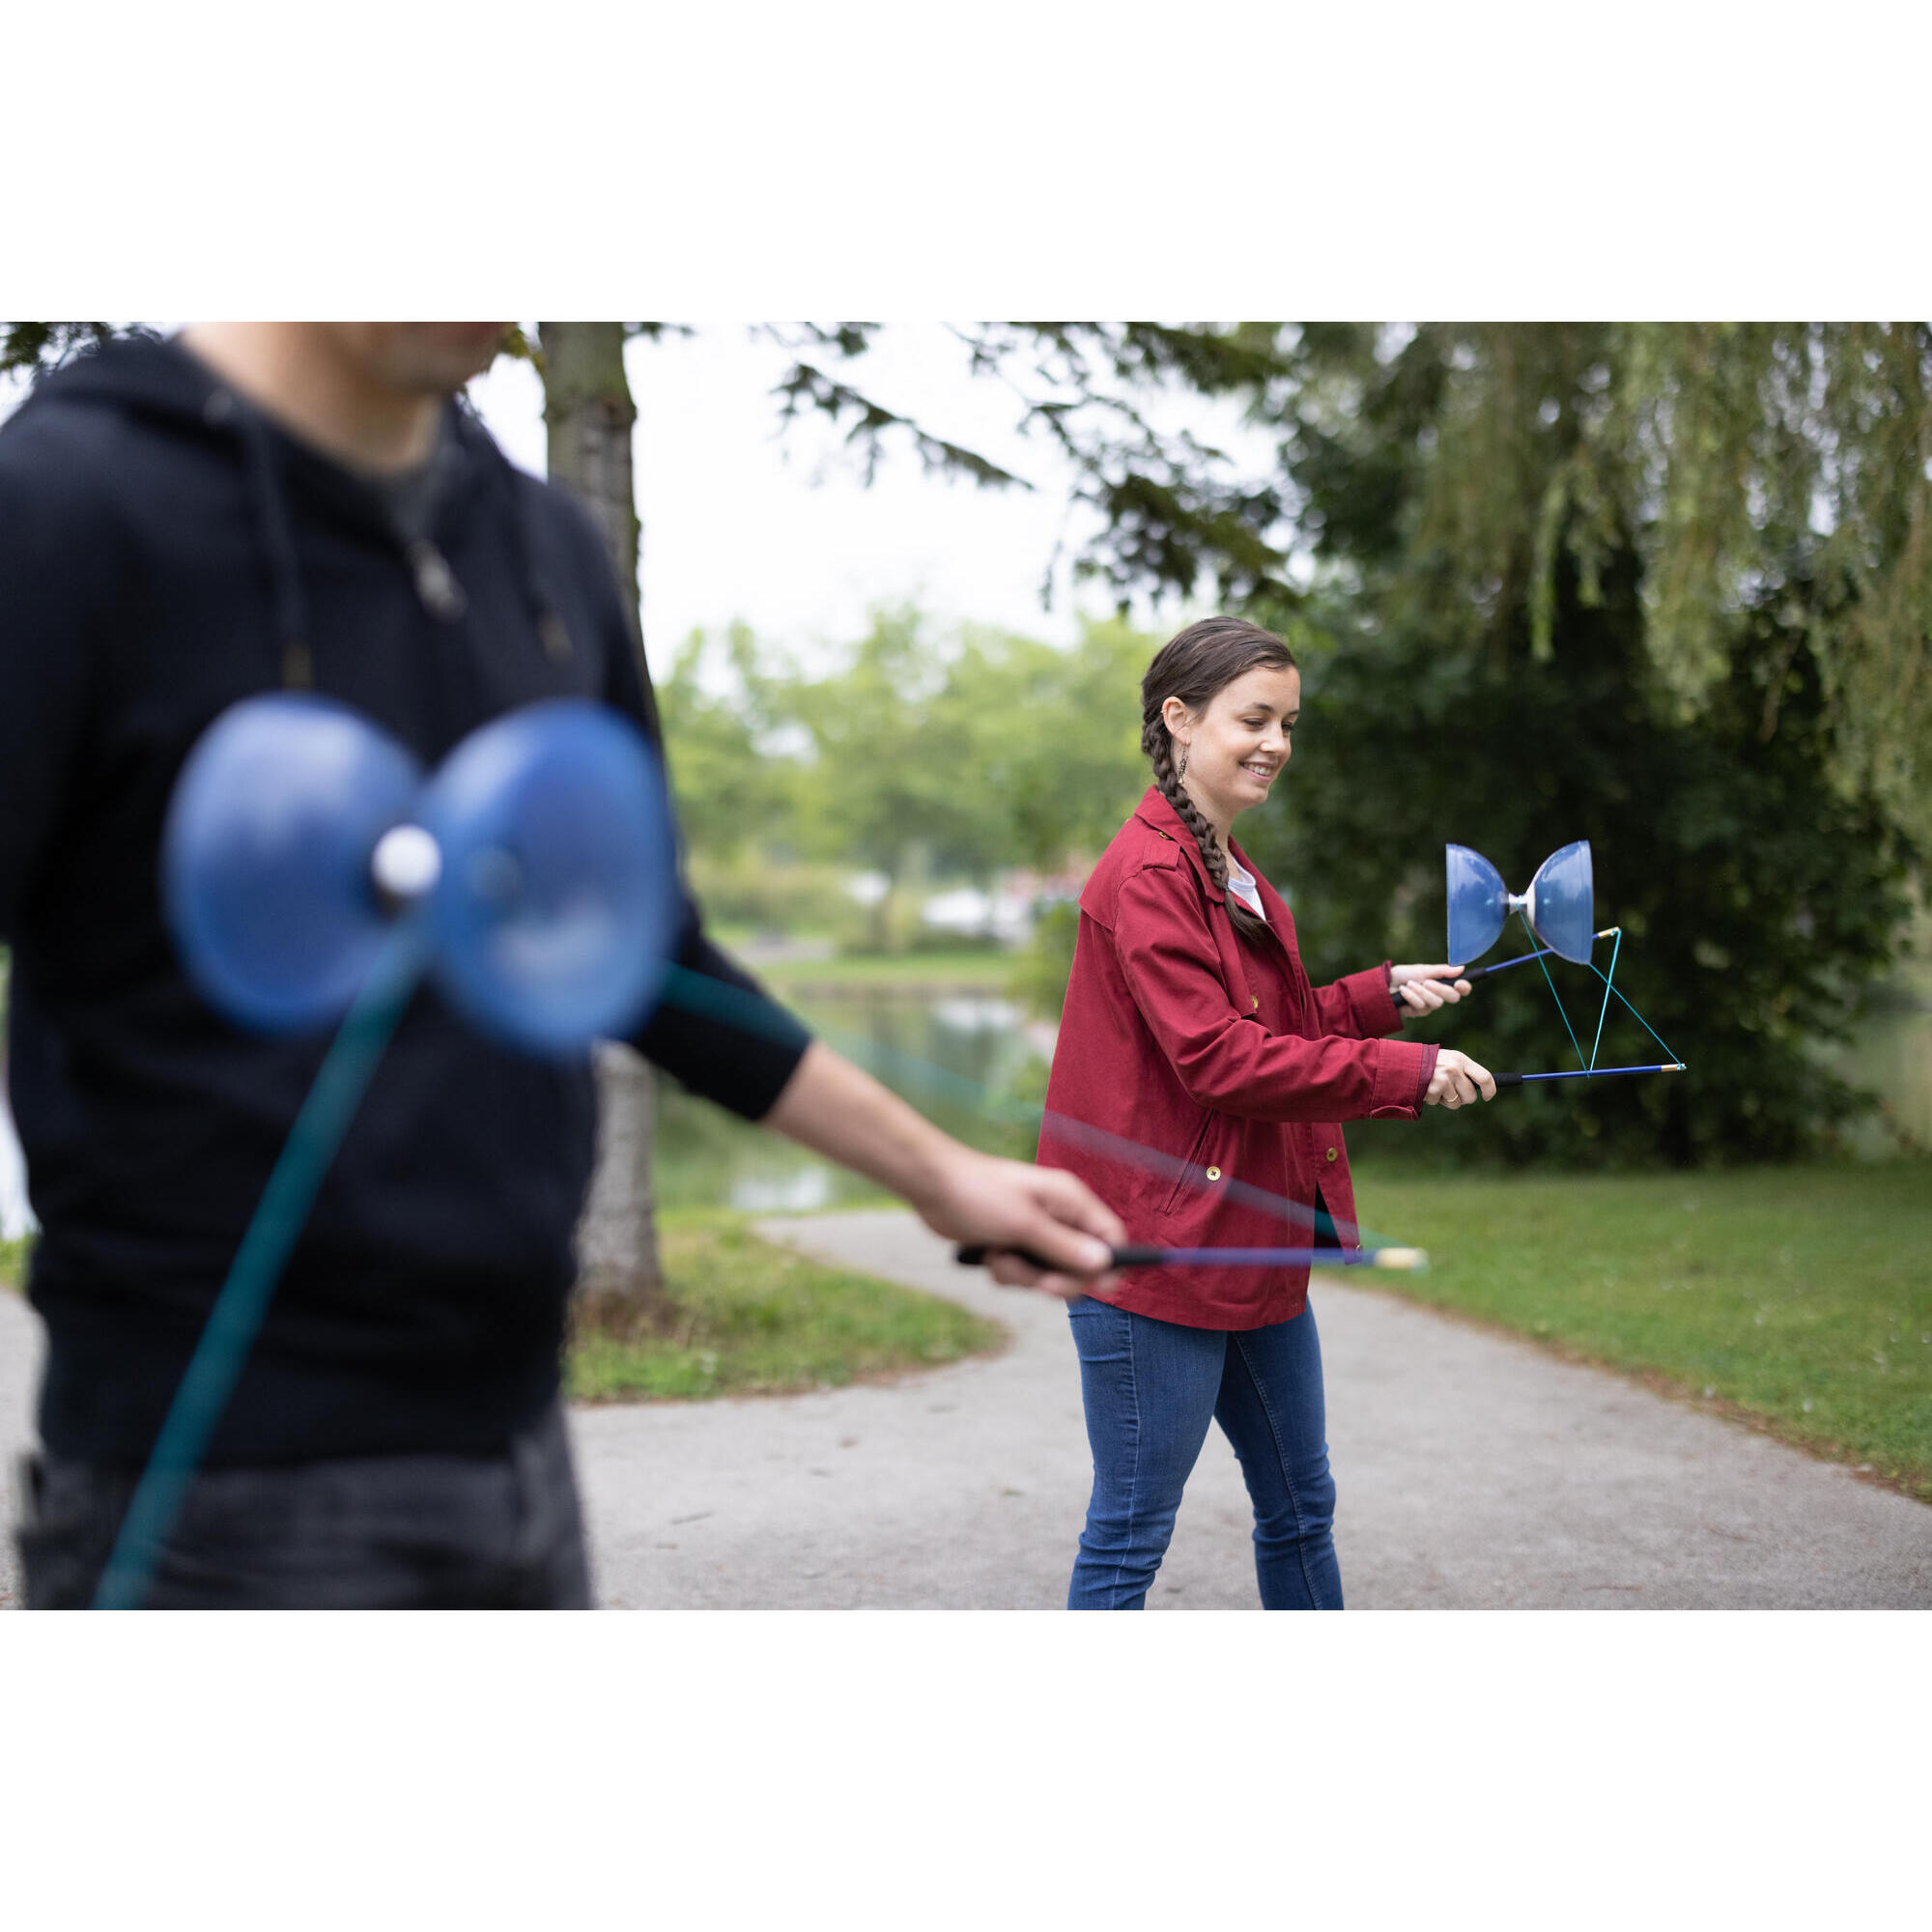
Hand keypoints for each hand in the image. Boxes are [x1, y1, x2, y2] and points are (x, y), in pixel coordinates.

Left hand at [914, 1149, 1126, 1301]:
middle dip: (1058, 1279)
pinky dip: (1007, 1272)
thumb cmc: (979, 1195)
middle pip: (1083, 1264)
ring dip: (1024, 1276)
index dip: (1110, 1264)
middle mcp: (1059, 1216)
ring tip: (1000, 1257)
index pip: (1111, 1235)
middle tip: (1041, 1284)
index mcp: (1071, 1201)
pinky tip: (988, 1255)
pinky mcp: (1015, 1244)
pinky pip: (1024, 1273)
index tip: (1097, 1289)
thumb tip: (1105, 1264)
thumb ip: (1064, 1246)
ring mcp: (1037, 1231)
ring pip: (1049, 1274)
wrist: (932, 1187)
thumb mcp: (1024, 1224)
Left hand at [1391, 962, 1472, 1014]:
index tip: (1460, 983)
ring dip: (1421, 991)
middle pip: (1453, 998)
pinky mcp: (1418, 1013)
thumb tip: (1461, 968)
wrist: (1385, 983)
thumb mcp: (1423, 970)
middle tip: (1426, 982)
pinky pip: (1420, 1006)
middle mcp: (1439, 996)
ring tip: (1409, 984)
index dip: (1465, 987)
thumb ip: (1442, 971)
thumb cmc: (1405, 975)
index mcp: (1443, 984)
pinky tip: (1402, 990)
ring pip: (1436, 1003)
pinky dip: (1411, 996)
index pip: (1461, 989)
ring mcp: (1429, 1006)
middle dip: (1440, 989)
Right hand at [1425, 1049, 1495, 1109]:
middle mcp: (1455, 1068)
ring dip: (1447, 1100)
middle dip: (1462, 1098)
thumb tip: (1480, 1089)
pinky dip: (1433, 1099)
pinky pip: (1440, 1103)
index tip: (1487, 1097)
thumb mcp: (1449, 1060)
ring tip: (1436, 1087)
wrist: (1404, 1061)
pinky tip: (1427, 1088)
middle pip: (1470, 1096)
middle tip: (1452, 1091)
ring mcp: (1444, 1079)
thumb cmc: (1430, 1063)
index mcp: (1461, 1059)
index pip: (1485, 1077)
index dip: (1490, 1090)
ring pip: (1456, 1103)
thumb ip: (1463, 1071)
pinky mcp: (1434, 1089)